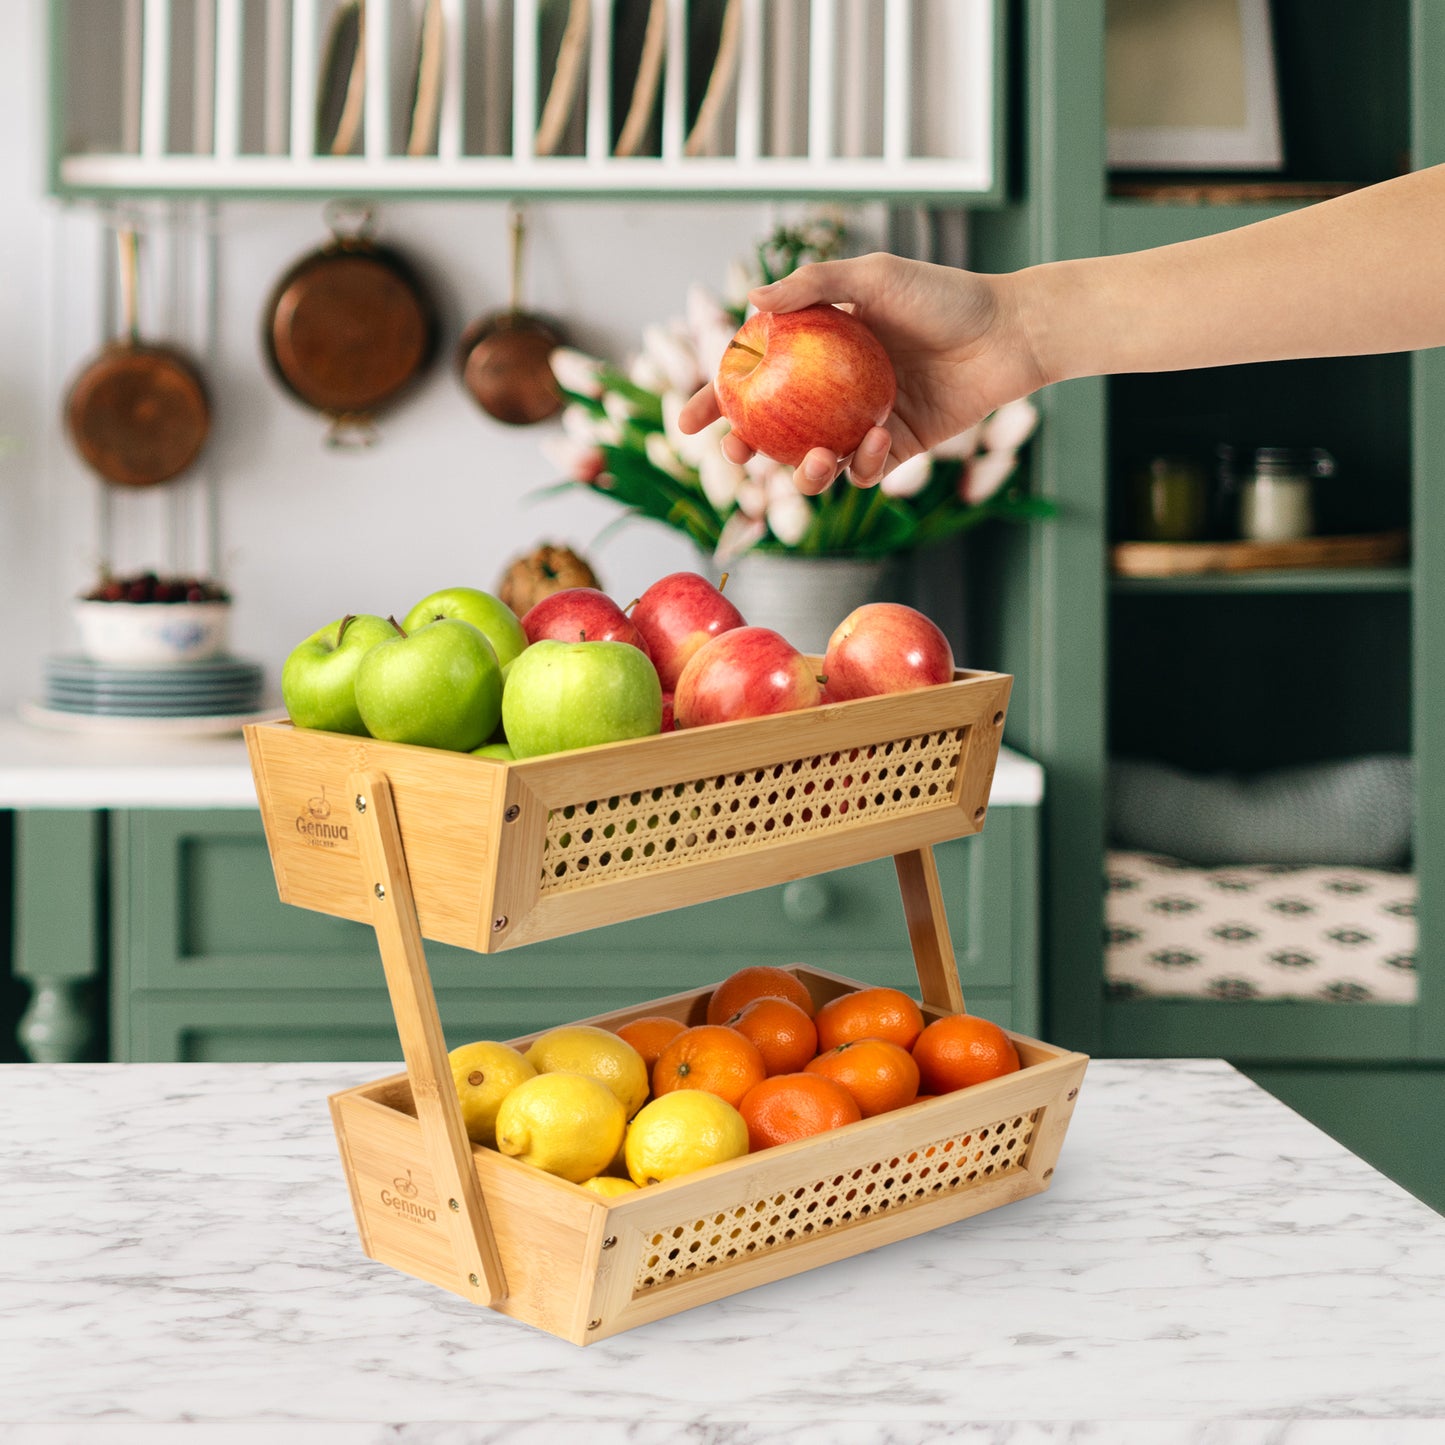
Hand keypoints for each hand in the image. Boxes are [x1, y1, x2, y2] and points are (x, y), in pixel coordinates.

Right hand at [678, 253, 1045, 494]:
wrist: (1007, 331)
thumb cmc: (942, 295)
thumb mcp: (873, 276)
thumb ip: (812, 286)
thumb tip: (749, 302)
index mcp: (817, 349)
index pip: (752, 377)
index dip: (716, 400)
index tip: (687, 420)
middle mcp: (833, 389)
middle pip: (772, 429)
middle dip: (744, 451)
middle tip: (734, 455)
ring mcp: (861, 421)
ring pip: (813, 462)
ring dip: (802, 472)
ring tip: (810, 459)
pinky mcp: (896, 448)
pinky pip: (864, 470)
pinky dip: (861, 464)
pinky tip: (873, 442)